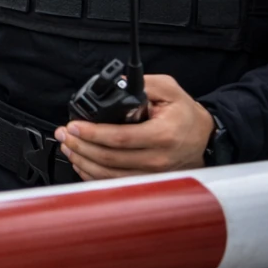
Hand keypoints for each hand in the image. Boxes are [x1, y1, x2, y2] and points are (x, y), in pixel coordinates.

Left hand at [54, 74, 212, 180]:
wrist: (204, 137)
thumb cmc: (185, 114)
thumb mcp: (169, 89)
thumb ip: (144, 84)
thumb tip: (119, 84)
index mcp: (162, 135)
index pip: (120, 138)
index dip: (92, 133)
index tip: (73, 126)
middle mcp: (157, 159)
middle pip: (109, 158)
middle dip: (80, 146)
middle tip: (64, 134)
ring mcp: (152, 175)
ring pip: (109, 174)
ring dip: (83, 161)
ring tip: (67, 147)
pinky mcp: (147, 182)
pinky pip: (115, 183)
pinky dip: (93, 175)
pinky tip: (81, 163)